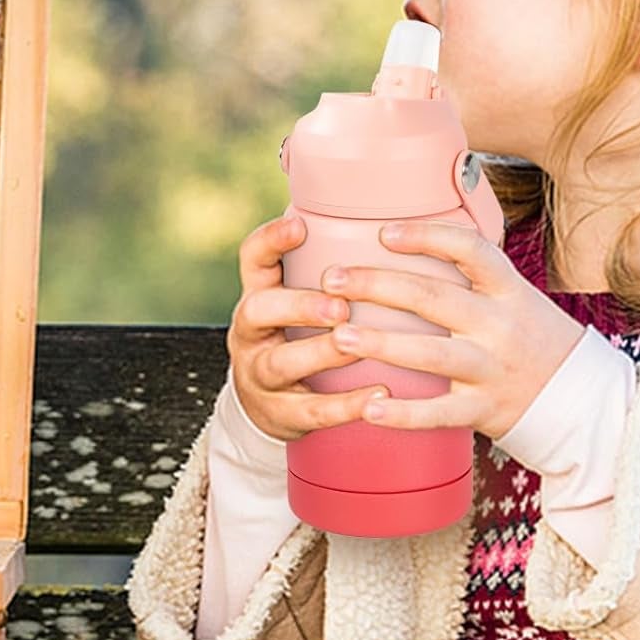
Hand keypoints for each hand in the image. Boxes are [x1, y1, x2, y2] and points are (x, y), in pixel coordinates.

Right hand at [228, 214, 395, 441]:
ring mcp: (260, 375)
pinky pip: (312, 411)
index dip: (270, 240)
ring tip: (357, 345)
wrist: (267, 408)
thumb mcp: (296, 304)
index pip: (252, 259)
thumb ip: (327, 274)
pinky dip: (346, 404)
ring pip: (282, 363)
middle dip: (299, 305)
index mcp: (258, 296)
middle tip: (339, 305)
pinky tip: (378, 395)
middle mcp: (251, 333)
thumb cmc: (297, 340)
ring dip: (322, 353)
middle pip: (258, 311)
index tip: (300, 225)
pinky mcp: (280, 415)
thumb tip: (389, 225)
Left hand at [322, 220, 586, 438]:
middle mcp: (500, 325)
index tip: (383, 233)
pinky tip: (369, 408)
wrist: (582, 399)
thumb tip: (414, 240)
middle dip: (378, 285)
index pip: (469, 249)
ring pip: (431, 354)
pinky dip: (403, 414)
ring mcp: (492, 369)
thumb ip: (474, 277)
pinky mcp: (485, 409)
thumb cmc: (535, 341)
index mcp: (508, 290)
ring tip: (339, 335)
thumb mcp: (517, 298)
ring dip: (381, 343)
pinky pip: (440, 413)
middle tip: (332, 279)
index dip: (425, 236)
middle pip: (433, 297)